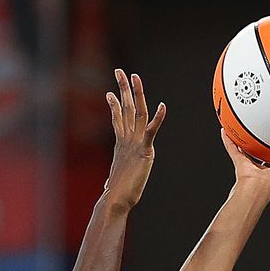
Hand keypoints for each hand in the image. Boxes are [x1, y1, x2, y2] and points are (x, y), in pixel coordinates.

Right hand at [103, 69, 166, 208]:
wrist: (116, 199)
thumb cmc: (116, 195)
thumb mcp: (115, 181)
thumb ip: (112, 179)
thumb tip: (106, 187)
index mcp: (121, 144)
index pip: (117, 118)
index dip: (114, 104)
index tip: (110, 92)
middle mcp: (126, 139)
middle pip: (125, 107)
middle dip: (122, 88)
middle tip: (120, 72)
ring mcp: (134, 143)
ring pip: (136, 112)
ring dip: (137, 93)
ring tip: (135, 77)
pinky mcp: (144, 150)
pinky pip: (152, 130)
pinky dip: (158, 118)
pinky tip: (163, 106)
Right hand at [222, 129, 269, 199]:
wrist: (254, 191)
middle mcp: (266, 168)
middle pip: (268, 151)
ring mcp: (252, 167)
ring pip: (250, 150)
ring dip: (248, 139)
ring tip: (247, 124)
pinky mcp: (239, 165)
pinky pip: (233, 150)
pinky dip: (229, 141)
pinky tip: (225, 129)